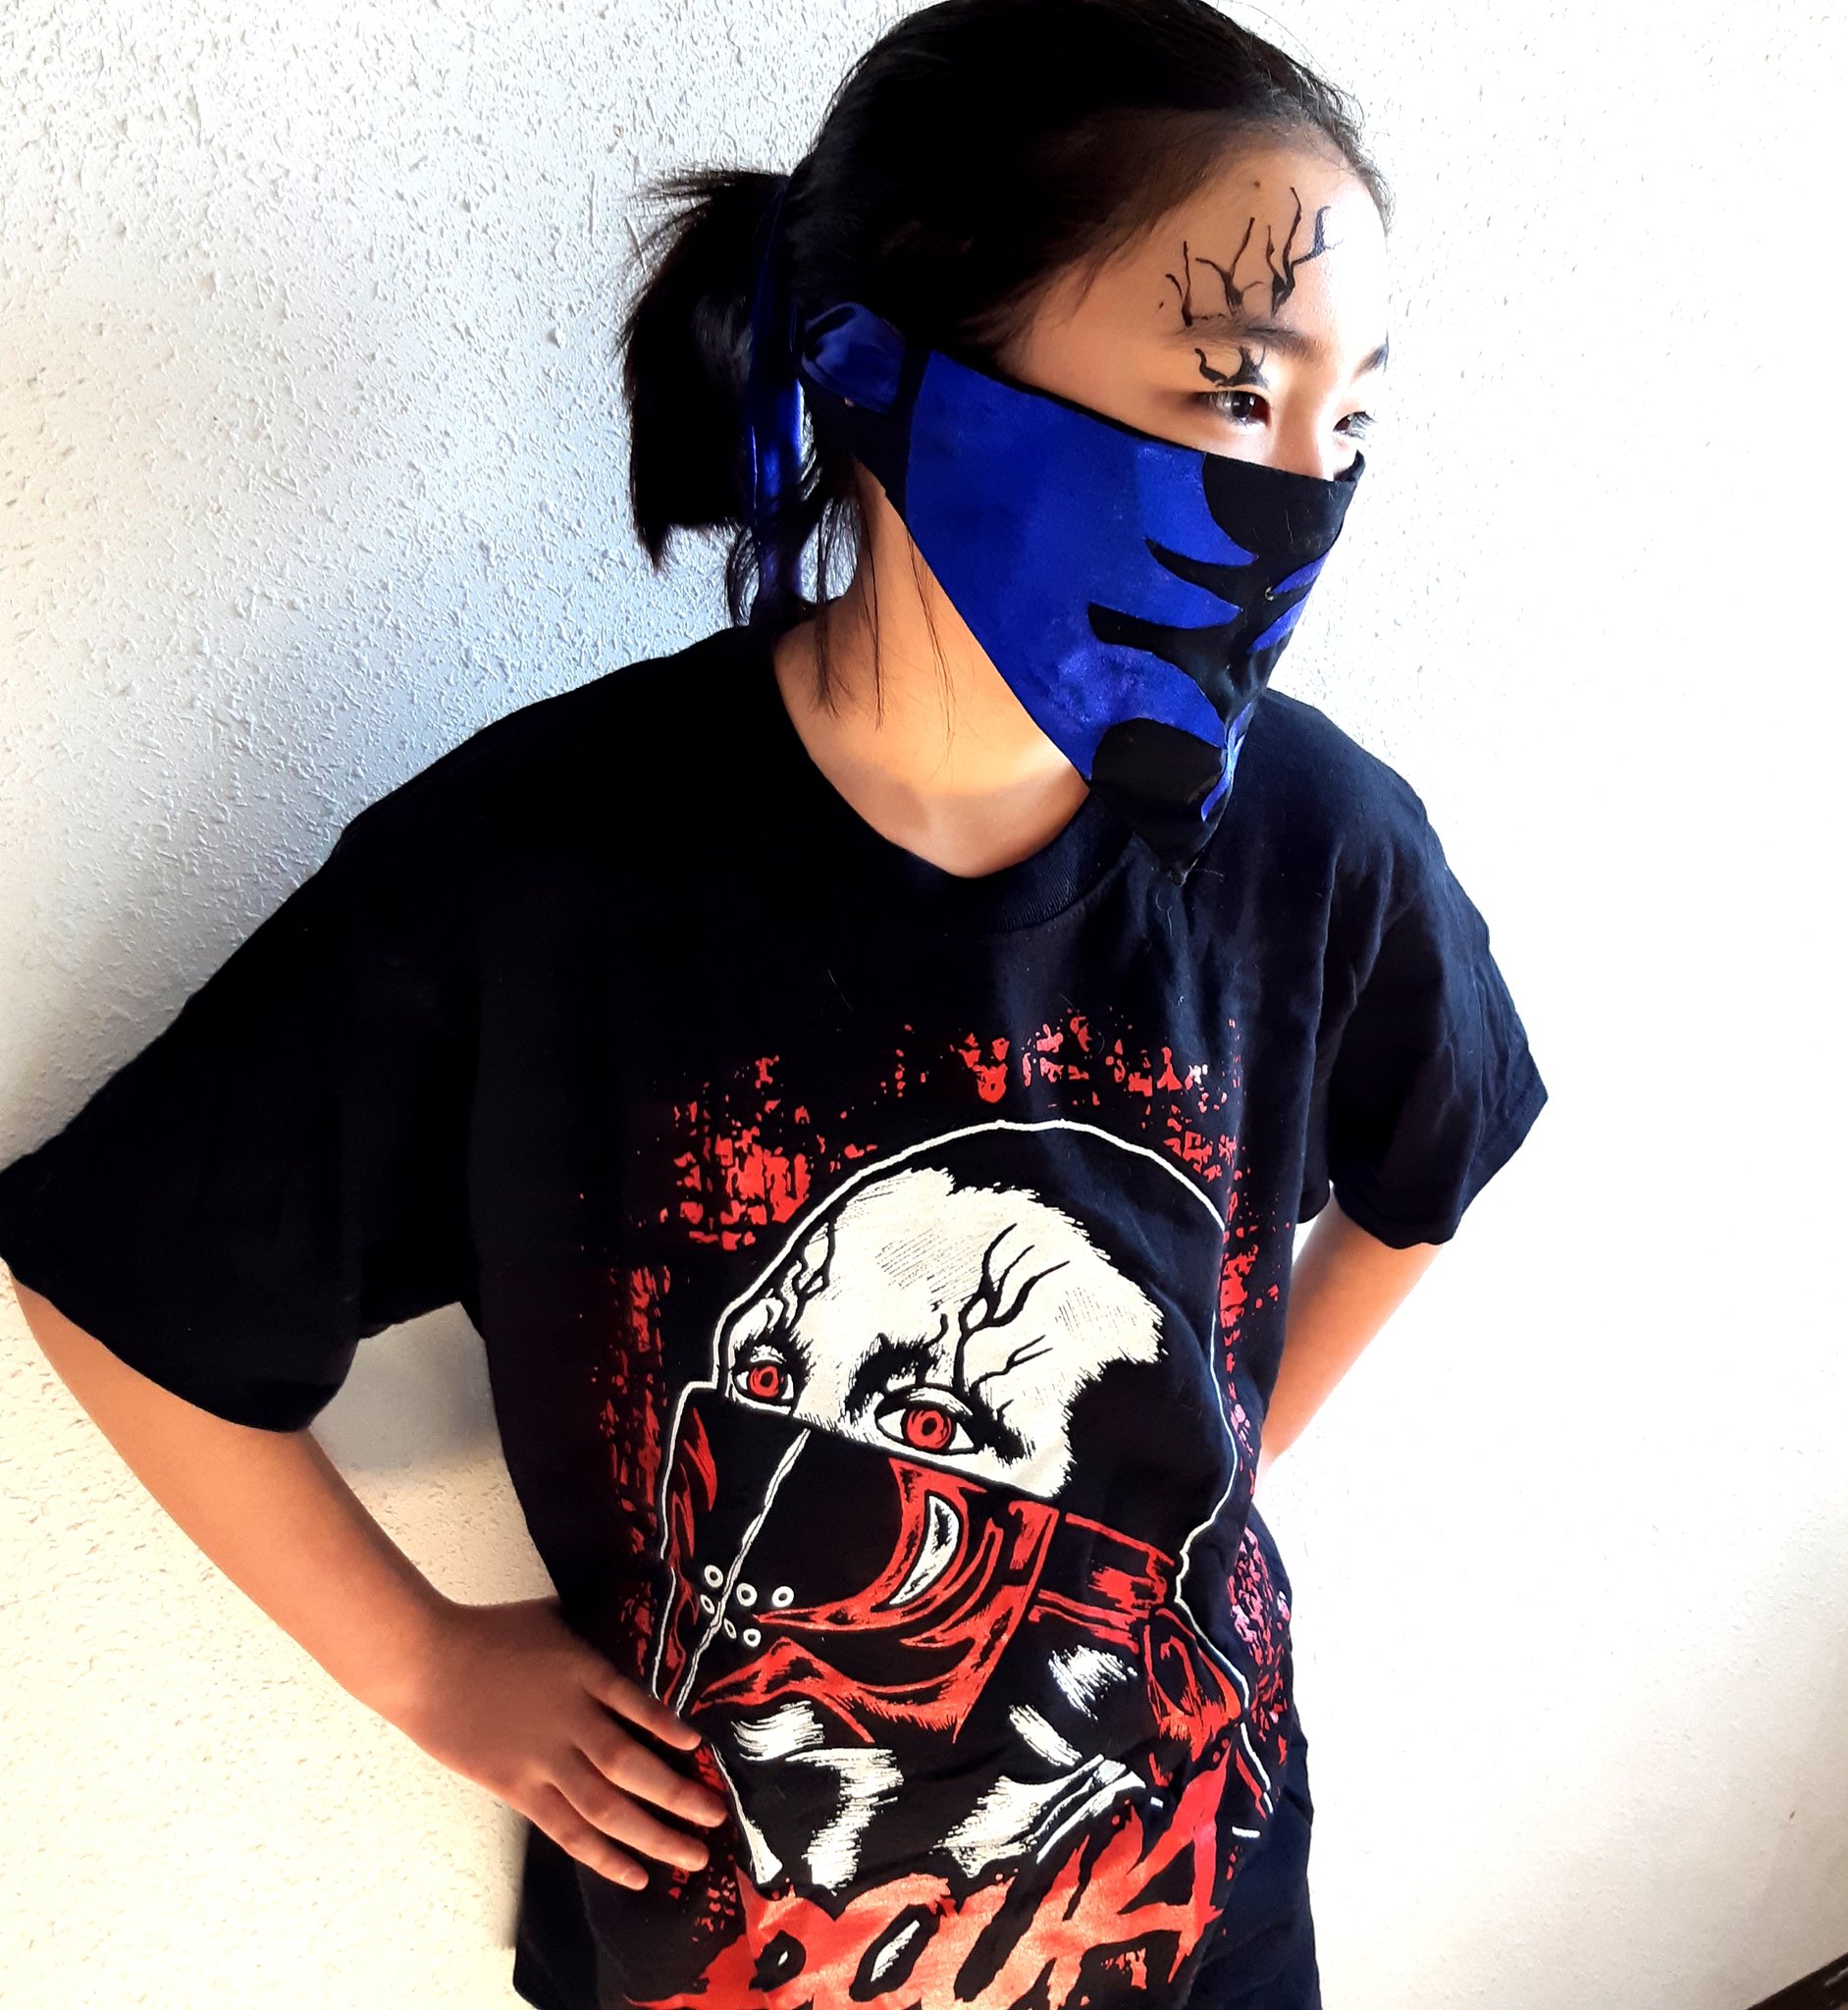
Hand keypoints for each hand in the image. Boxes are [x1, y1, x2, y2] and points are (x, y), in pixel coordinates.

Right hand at [387, 1594, 727, 1888]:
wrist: (427, 1662)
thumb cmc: (488, 1633)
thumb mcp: (552, 1618)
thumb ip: (589, 1635)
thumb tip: (624, 1626)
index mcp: (585, 1672)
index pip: (640, 1707)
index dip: (670, 1730)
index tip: (702, 1751)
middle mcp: (572, 1721)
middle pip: (634, 1767)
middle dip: (681, 1796)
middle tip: (716, 1816)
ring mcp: (544, 1760)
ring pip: (609, 1808)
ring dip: (656, 1835)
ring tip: (693, 1855)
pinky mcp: (519, 1788)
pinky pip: (569, 1830)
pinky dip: (604, 1855)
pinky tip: (635, 1873)